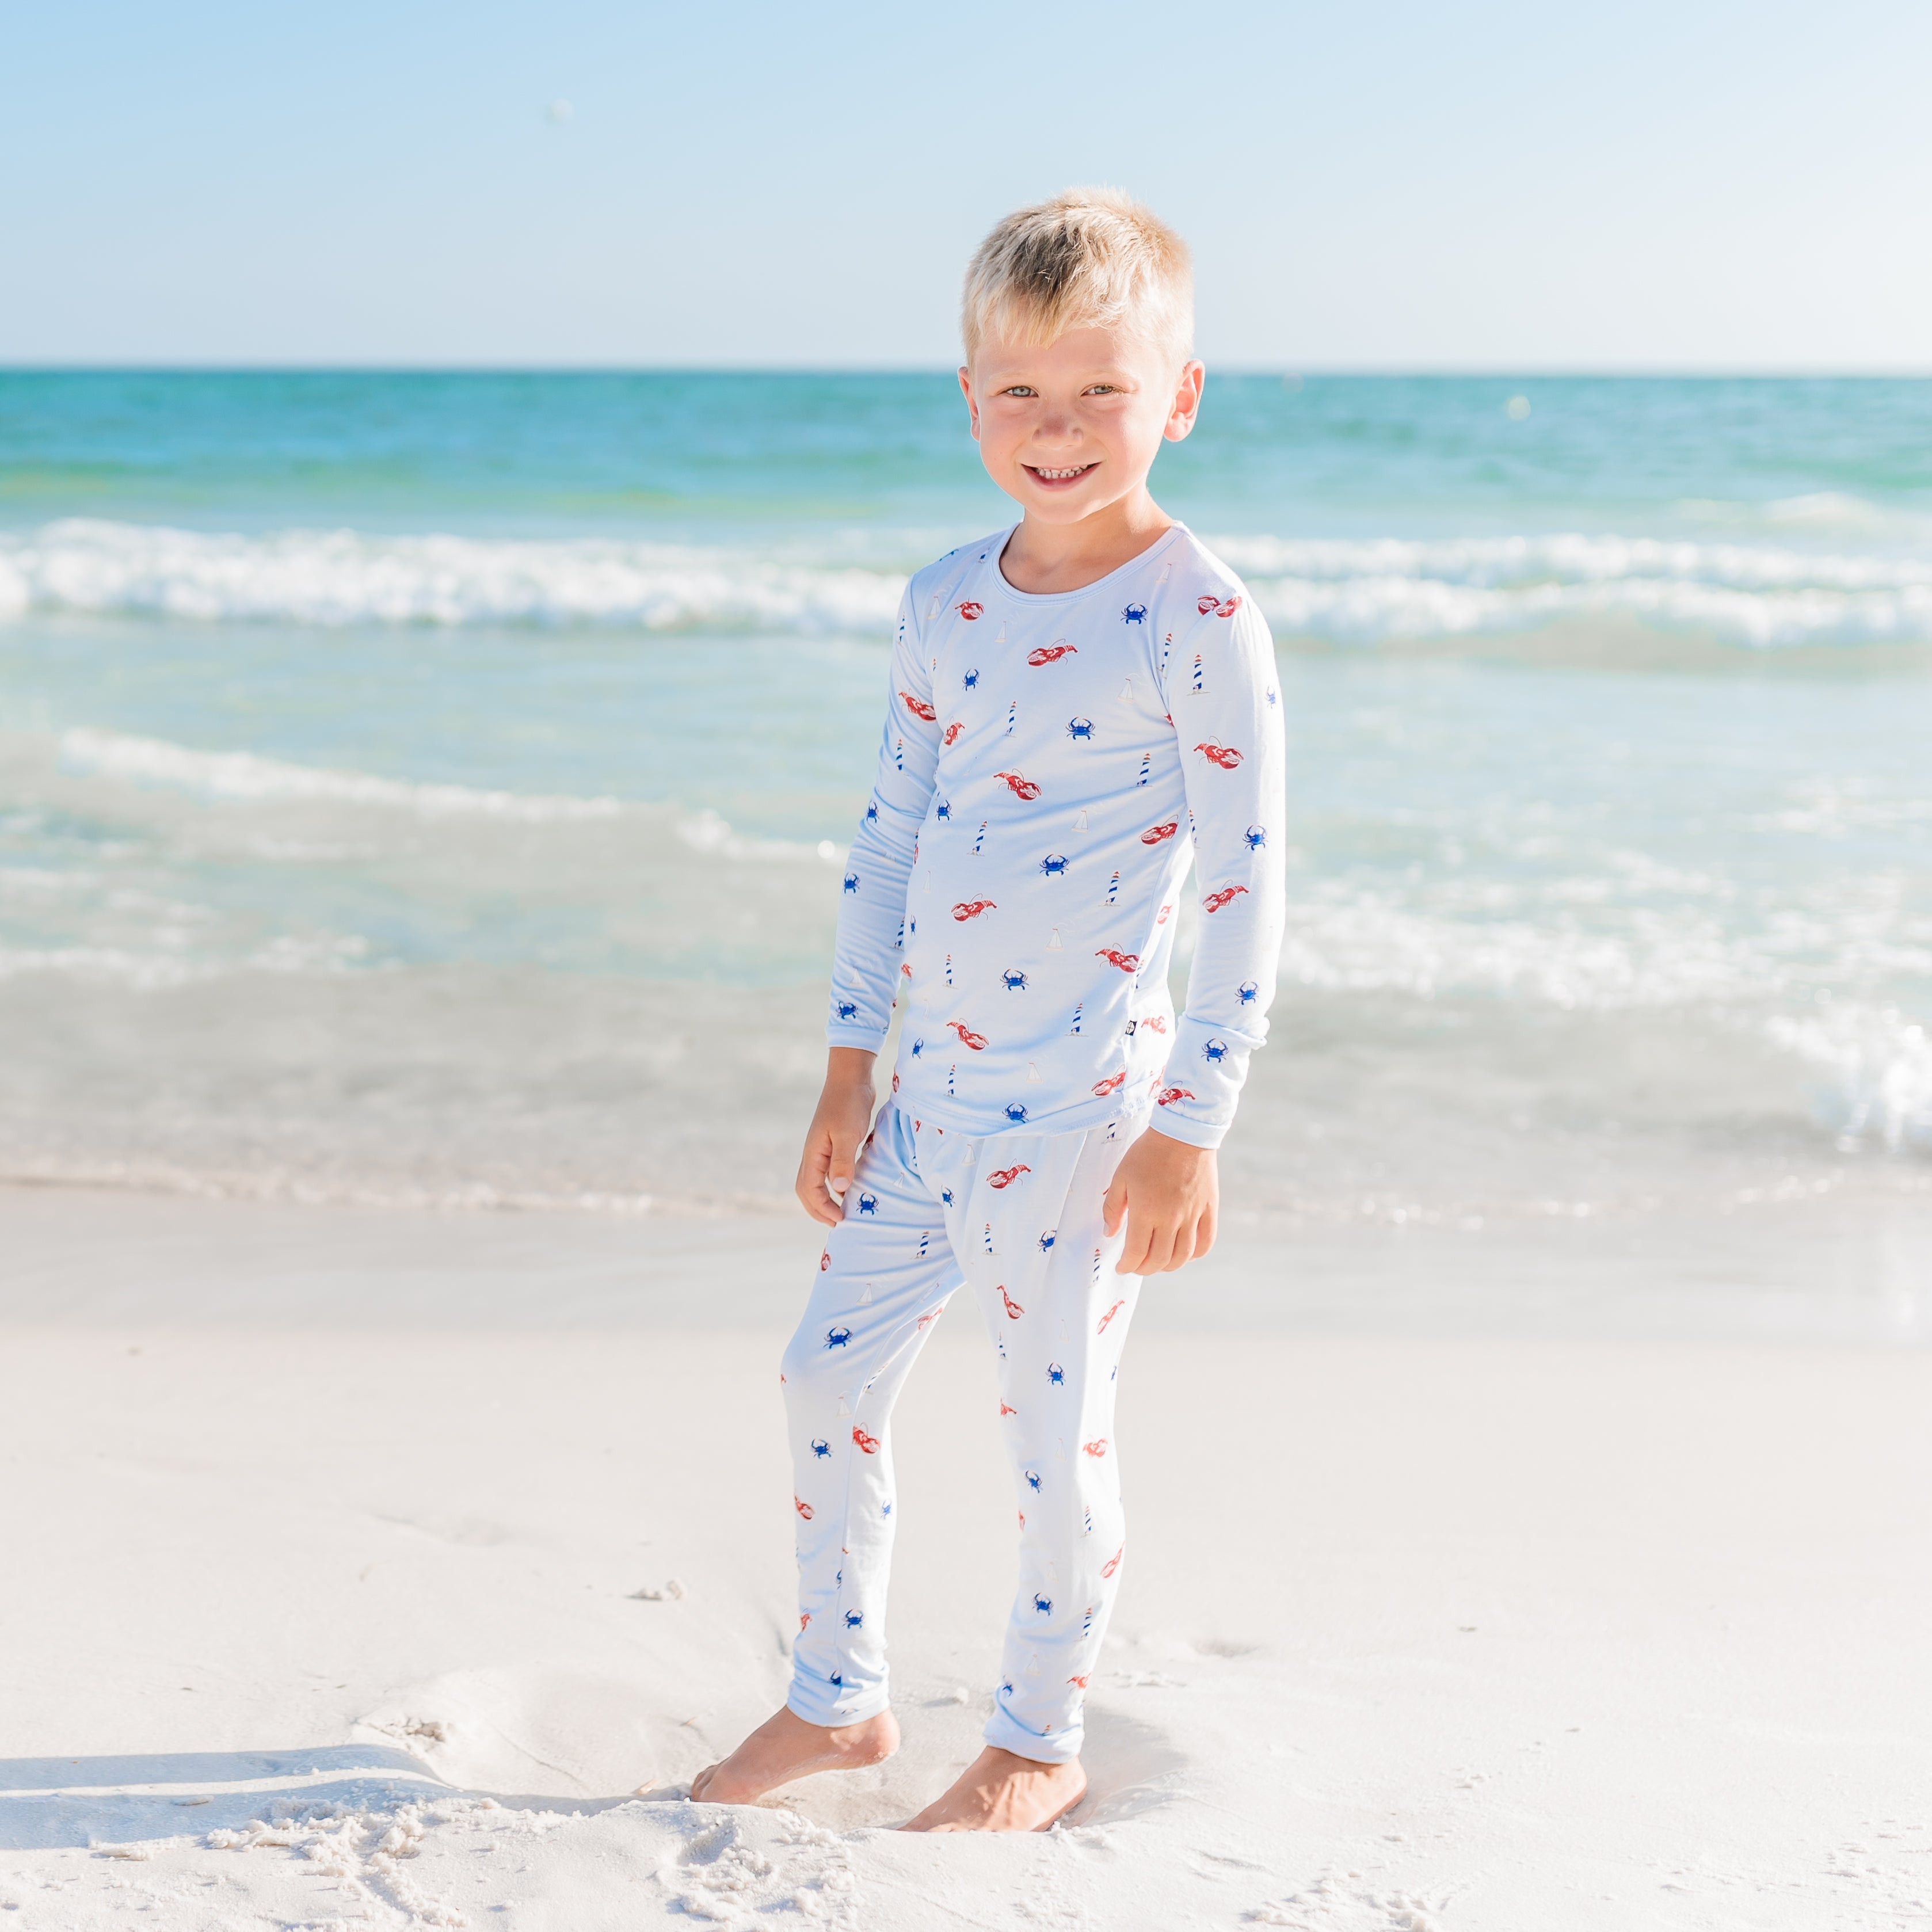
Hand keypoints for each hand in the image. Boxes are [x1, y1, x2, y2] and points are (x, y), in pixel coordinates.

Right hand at [795, 1048, 877, 1226]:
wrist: (851, 1078)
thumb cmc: (849, 1104)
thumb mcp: (848, 1134)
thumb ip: (842, 1162)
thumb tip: (837, 1191)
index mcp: (813, 1153)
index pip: (809, 1189)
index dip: (822, 1208)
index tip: (841, 1219)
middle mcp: (812, 1154)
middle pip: (805, 1190)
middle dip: (818, 1210)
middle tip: (837, 1223)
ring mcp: (821, 1149)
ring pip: (813, 1182)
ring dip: (822, 1200)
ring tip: (840, 1212)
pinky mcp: (832, 1144)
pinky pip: (825, 1172)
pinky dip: (831, 1186)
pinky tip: (847, 1189)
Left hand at [1103, 1129, 1217, 1274]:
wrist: (1182, 1133)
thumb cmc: (1148, 1153)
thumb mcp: (1121, 1177)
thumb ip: (1113, 1208)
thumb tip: (1109, 1233)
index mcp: (1146, 1212)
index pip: (1136, 1253)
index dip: (1127, 1265)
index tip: (1121, 1266)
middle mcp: (1171, 1219)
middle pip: (1159, 1260)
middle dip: (1144, 1268)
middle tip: (1137, 1265)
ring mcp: (1192, 1216)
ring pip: (1182, 1257)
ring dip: (1168, 1266)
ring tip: (1158, 1261)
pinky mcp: (1209, 1209)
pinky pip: (1206, 1242)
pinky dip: (1195, 1254)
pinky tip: (1184, 1252)